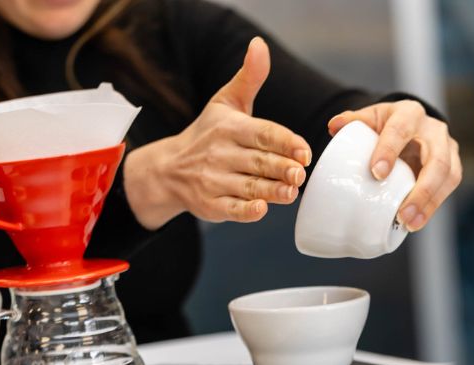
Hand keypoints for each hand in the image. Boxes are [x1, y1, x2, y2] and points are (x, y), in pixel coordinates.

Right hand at [123, 37, 311, 229]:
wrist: (169, 168)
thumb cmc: (208, 133)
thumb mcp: (225, 102)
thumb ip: (249, 77)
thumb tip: (259, 45)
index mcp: (229, 127)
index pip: (262, 133)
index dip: (284, 141)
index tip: (305, 151)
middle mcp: (220, 153)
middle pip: (258, 161)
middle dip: (281, 167)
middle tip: (301, 174)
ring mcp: (213, 181)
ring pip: (248, 187)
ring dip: (271, 190)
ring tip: (291, 192)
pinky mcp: (209, 204)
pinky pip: (230, 209)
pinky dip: (246, 211)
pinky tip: (262, 209)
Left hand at [328, 100, 460, 231]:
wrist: (411, 125)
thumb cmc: (387, 125)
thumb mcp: (371, 118)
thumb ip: (353, 121)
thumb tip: (333, 126)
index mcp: (410, 113)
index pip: (401, 130)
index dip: (389, 151)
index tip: (376, 174)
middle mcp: (434, 129)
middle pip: (437, 160)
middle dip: (422, 189)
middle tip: (402, 212)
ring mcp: (448, 148)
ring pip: (448, 176)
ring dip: (430, 203)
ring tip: (410, 223)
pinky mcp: (452, 166)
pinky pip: (448, 187)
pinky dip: (433, 206)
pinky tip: (416, 222)